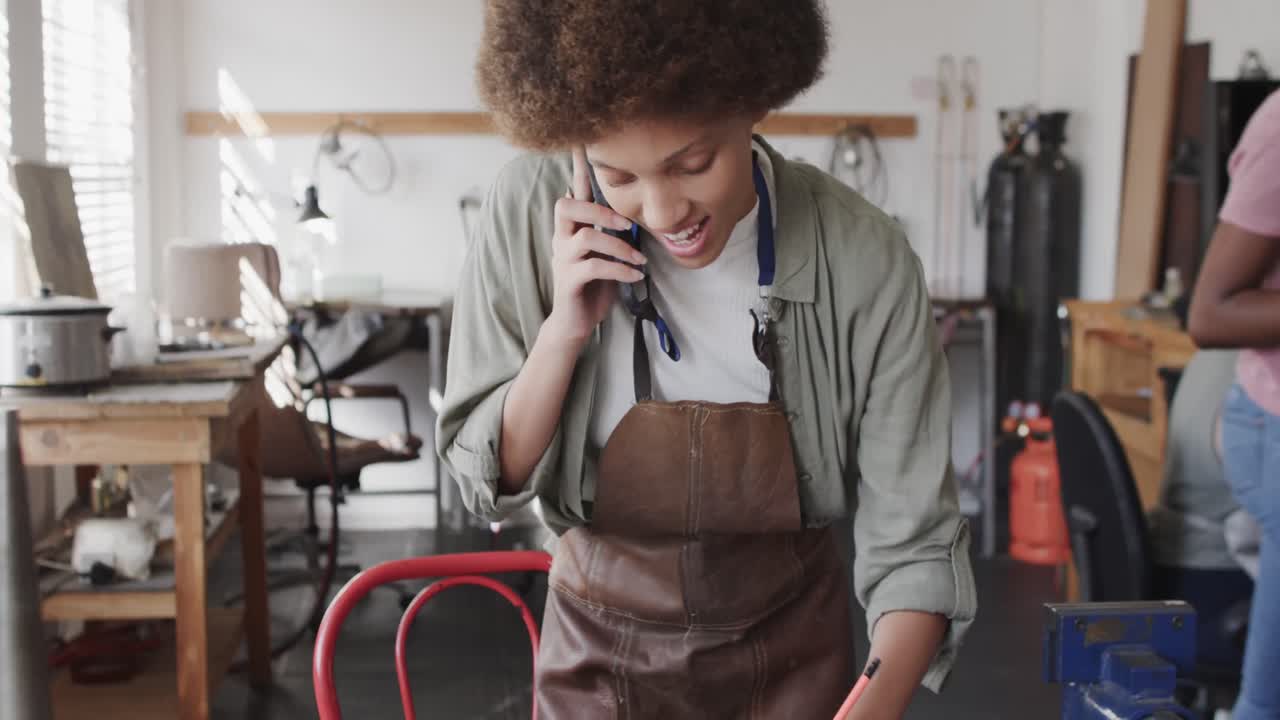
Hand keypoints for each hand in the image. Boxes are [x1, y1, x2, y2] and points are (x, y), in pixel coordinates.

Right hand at [543, 146, 644, 346]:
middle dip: (599, 209)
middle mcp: (562, 237)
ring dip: (619, 247)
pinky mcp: (569, 280)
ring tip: (640, 259)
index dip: (577, 165)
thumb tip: (633, 211)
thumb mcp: (606, 252)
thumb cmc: (593, 284)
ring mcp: (563, 258)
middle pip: (567, 205)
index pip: (573, 190)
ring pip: (587, 237)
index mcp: (572, 226)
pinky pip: (595, 266)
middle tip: (627, 225)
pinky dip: (620, 269)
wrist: (575, 322)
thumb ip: (612, 231)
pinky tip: (636, 275)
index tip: (582, 138)